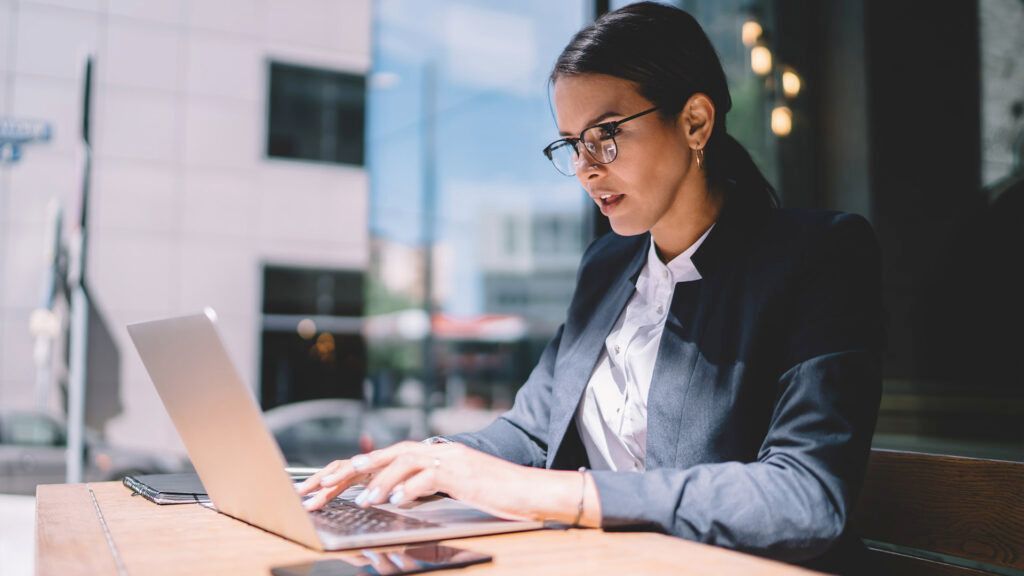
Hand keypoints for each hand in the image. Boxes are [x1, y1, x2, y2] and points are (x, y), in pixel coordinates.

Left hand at [297, 441, 596, 524]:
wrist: (529, 491)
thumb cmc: (493, 494)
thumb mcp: (452, 489)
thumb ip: (425, 486)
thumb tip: (395, 494)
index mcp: (433, 455)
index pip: (385, 458)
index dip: (354, 468)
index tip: (327, 482)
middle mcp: (438, 451)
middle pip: (387, 454)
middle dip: (354, 469)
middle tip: (327, 484)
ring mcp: (450, 459)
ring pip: (405, 462)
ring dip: (381, 481)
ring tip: (364, 499)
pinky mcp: (463, 472)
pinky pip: (430, 478)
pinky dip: (410, 488)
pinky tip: (396, 501)